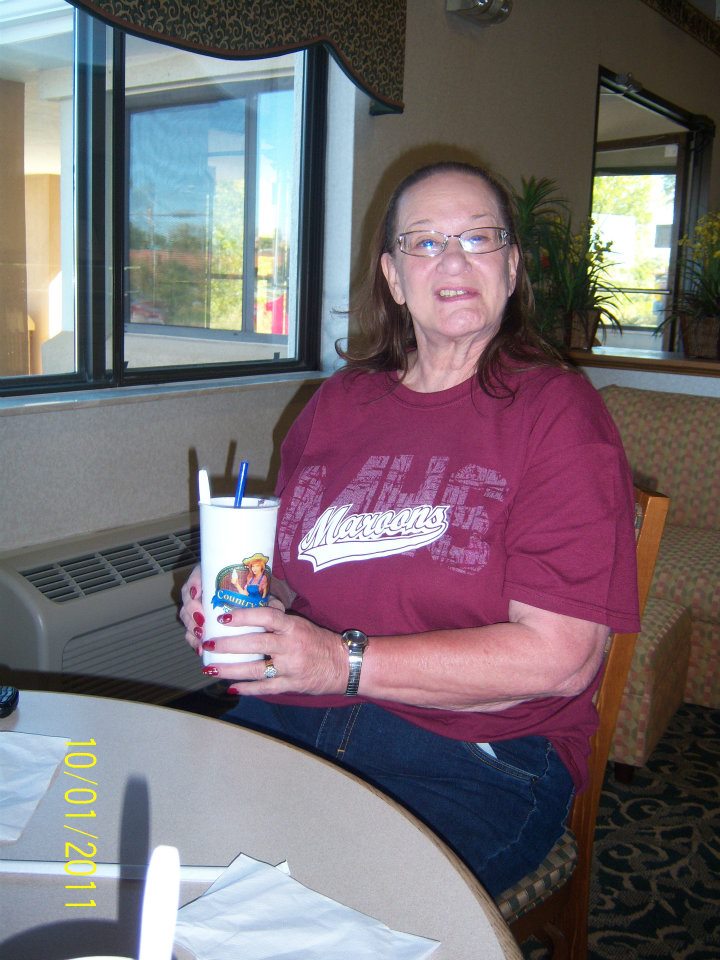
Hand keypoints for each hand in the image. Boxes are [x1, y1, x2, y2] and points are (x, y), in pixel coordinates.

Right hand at [179, 567, 287, 654]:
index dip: (193, 584)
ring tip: (201, 638)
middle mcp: (204, 589)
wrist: (256, 604)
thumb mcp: (264, 594)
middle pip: (188, 598)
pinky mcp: (201, 622)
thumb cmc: (259, 596)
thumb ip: (268, 599)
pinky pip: (191, 630)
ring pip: (187, 615)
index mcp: (215, 574)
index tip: (198, 594)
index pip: (197, 574)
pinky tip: (199, 648)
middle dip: (191, 612)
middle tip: (202, 623)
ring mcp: (201, 606)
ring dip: (191, 628)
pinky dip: (193, 640)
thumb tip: (274, 607)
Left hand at [199, 605, 347, 697]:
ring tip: (210, 668)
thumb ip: (278, 616)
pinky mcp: (291, 685)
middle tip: (207, 643)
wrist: (344, 665)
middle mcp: (290, 646)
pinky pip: (265, 688)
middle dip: (228, 644)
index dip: (244, 615)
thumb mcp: (301, 623)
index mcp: (293, 626)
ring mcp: (290, 668)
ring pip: (255, 669)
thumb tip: (254, 603)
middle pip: (255, 643)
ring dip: (230, 669)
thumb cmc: (318, 641)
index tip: (223, 616)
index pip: (266, 616)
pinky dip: (247, 689)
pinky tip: (231, 688)